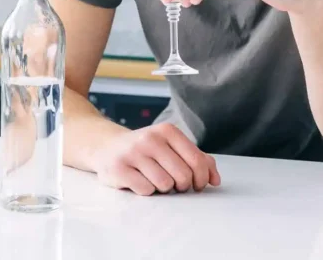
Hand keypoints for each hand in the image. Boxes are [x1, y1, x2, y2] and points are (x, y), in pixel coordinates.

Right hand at [92, 123, 220, 195]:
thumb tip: (215, 180)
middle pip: (183, 175)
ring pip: (165, 184)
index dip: (201, 179)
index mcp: (167, 131)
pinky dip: (146, 191)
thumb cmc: (146, 151)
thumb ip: (197, 159)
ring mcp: (133, 152)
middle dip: (181, 186)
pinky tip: (139, 181)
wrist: (108, 147)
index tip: (196, 184)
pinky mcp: (119, 168)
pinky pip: (146, 190)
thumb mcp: (171, 147)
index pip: (197, 160)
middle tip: (173, 183)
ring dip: (163, 188)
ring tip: (154, 179)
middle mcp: (150, 138)